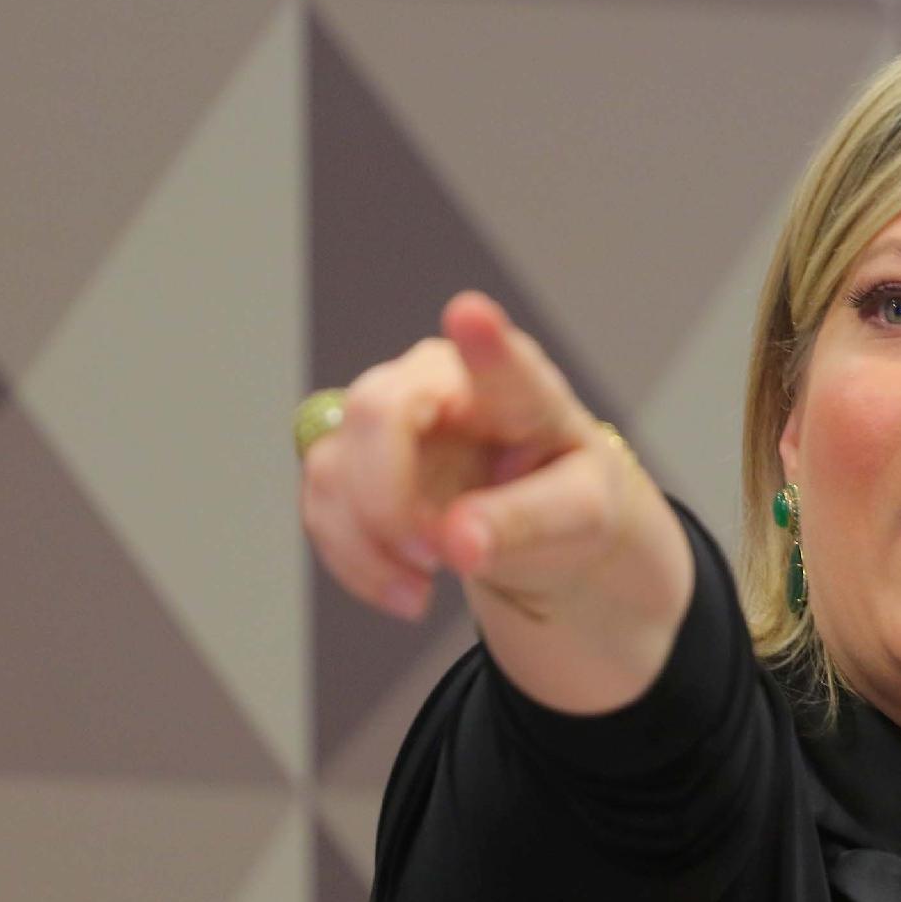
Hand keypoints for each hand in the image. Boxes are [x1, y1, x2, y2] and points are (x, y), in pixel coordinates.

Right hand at [300, 290, 634, 622]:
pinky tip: (405, 588)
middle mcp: (443, 381)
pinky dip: (354, 561)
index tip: (470, 312)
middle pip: (378, 414)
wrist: (547, 526)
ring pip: (336, 466)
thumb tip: (457, 542)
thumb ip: (526, 523)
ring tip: (426, 589)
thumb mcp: (580, 520)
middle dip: (389, 502)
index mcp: (521, 390)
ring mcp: (389, 415)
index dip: (483, 341)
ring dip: (370, 545)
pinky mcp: (352, 458)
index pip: (502, 365)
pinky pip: (321, 505)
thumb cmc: (572, 503)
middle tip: (439, 559)